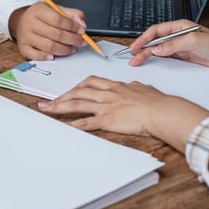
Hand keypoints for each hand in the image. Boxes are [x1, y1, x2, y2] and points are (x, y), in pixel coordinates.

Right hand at [9, 2, 86, 60]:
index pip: (57, 19)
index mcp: (38, 10)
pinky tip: (53, 56)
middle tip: (81, 42)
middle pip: (55, 34)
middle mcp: (29, 23)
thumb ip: (72, 14)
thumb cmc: (41, 16)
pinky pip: (35, 56)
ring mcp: (25, 36)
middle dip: (72, 39)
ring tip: (72, 49)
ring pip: (48, 46)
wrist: (21, 21)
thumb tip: (82, 24)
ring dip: (64, 50)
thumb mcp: (56, 9)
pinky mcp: (23, 47)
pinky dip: (45, 57)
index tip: (82, 30)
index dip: (72, 26)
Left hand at [38, 76, 208, 150]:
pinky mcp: (107, 120)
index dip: (77, 87)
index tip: (70, 91)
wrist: (161, 110)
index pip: (90, 82)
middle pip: (78, 92)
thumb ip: (135, 87)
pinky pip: (86, 122)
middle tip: (49, 101)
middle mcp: (107, 94)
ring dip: (59, 106)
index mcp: (115, 86)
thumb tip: (134, 85)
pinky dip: (73, 124)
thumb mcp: (144, 88)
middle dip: (62, 96)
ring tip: (47, 109)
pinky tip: (64, 126)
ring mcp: (106, 106)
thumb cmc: (156, 101)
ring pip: (77, 104)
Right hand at [128, 19, 208, 68]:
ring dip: (147, 54)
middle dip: (142, 47)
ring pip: (158, 49)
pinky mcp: (182, 56)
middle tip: (133, 56)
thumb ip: (174, 45)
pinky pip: (165, 57)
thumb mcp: (193, 41)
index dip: (144, 38)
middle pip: (154, 40)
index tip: (136, 46)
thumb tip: (157, 49)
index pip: (156, 30)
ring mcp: (179, 46)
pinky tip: (150, 62)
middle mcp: (177, 35)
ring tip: (137, 61)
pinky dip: (156, 59)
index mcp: (179, 26)